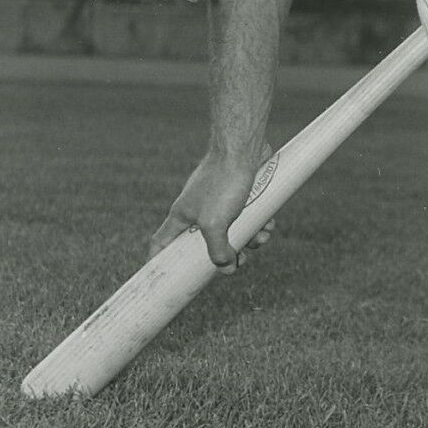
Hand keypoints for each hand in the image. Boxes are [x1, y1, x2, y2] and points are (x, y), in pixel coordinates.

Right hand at [147, 152, 274, 272]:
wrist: (243, 148)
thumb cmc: (222, 182)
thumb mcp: (215, 223)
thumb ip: (218, 250)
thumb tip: (227, 269)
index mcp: (181, 216)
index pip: (160, 243)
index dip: (158, 262)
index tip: (163, 279)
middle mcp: (197, 210)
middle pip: (204, 244)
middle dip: (224, 256)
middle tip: (238, 262)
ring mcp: (218, 202)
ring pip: (231, 232)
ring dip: (249, 239)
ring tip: (261, 237)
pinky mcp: (238, 194)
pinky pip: (247, 218)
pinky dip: (258, 224)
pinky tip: (268, 223)